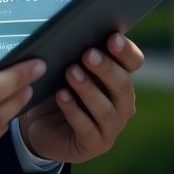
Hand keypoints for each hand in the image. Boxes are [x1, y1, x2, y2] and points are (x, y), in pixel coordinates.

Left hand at [20, 32, 143, 163]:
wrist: (40, 123)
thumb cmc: (57, 87)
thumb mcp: (64, 66)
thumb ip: (73, 51)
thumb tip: (69, 29)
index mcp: (119, 78)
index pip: (133, 62)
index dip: (125, 51)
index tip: (112, 37)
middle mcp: (122, 103)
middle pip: (122, 85)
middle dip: (106, 68)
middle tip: (88, 54)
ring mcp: (111, 126)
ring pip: (106, 108)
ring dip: (88, 89)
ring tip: (71, 72)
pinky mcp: (94, 144)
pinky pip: (87, 128)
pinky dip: (74, 111)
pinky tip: (61, 96)